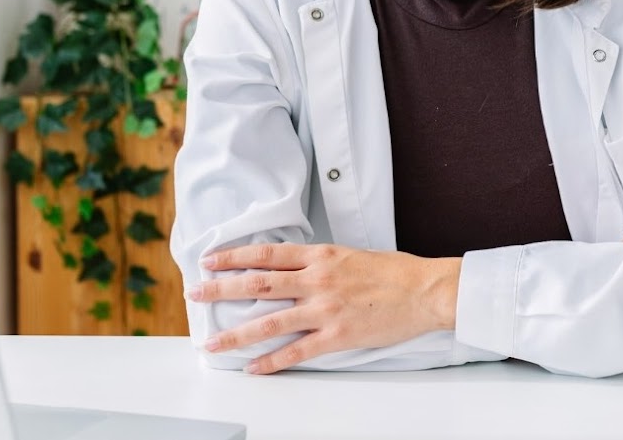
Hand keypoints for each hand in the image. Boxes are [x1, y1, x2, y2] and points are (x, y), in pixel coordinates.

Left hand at [188, 243, 459, 373]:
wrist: (425, 290)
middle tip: (196, 294)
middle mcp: (317, 280)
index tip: (210, 260)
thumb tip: (293, 269)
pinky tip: (254, 368)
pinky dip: (272, 361)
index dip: (234, 256)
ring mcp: (325, 309)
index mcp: (321, 256)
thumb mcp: (351, 255)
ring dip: (237, 333)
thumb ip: (320, 263)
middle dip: (221, 290)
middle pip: (258, 284)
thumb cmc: (394, 272)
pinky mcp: (337, 335)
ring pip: (270, 321)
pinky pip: (296, 351)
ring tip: (213, 343)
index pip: (266, 254)